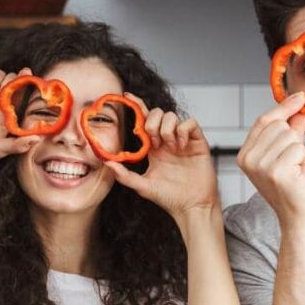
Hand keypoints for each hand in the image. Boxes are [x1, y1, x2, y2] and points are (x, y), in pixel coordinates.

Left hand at [103, 94, 219, 220]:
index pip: (144, 121)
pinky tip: (181, 146)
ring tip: (169, 147)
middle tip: (154, 142)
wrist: (192, 207)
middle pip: (157, 113)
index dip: (137, 106)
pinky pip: (190, 123)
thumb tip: (107, 163)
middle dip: (152, 123)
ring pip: (172, 116)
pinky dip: (183, 130)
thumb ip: (124, 175)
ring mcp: (183, 141)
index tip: (127, 97)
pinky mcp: (198, 142)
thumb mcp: (142, 186)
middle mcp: (168, 141)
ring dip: (166, 129)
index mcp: (154, 149)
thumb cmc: (170, 198)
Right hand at [237, 92, 304, 226]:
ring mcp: (260, 166)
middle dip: (294, 140)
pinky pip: (298, 149)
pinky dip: (304, 161)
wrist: (300, 217)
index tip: (301, 98)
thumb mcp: (291, 154)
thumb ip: (292, 129)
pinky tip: (299, 176)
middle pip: (278, 126)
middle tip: (294, 163)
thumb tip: (299, 106)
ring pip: (290, 136)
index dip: (284, 107)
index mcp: (246, 154)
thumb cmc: (295, 188)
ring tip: (296, 170)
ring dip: (300, 152)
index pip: (264, 121)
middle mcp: (248, 159)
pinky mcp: (276, 172)